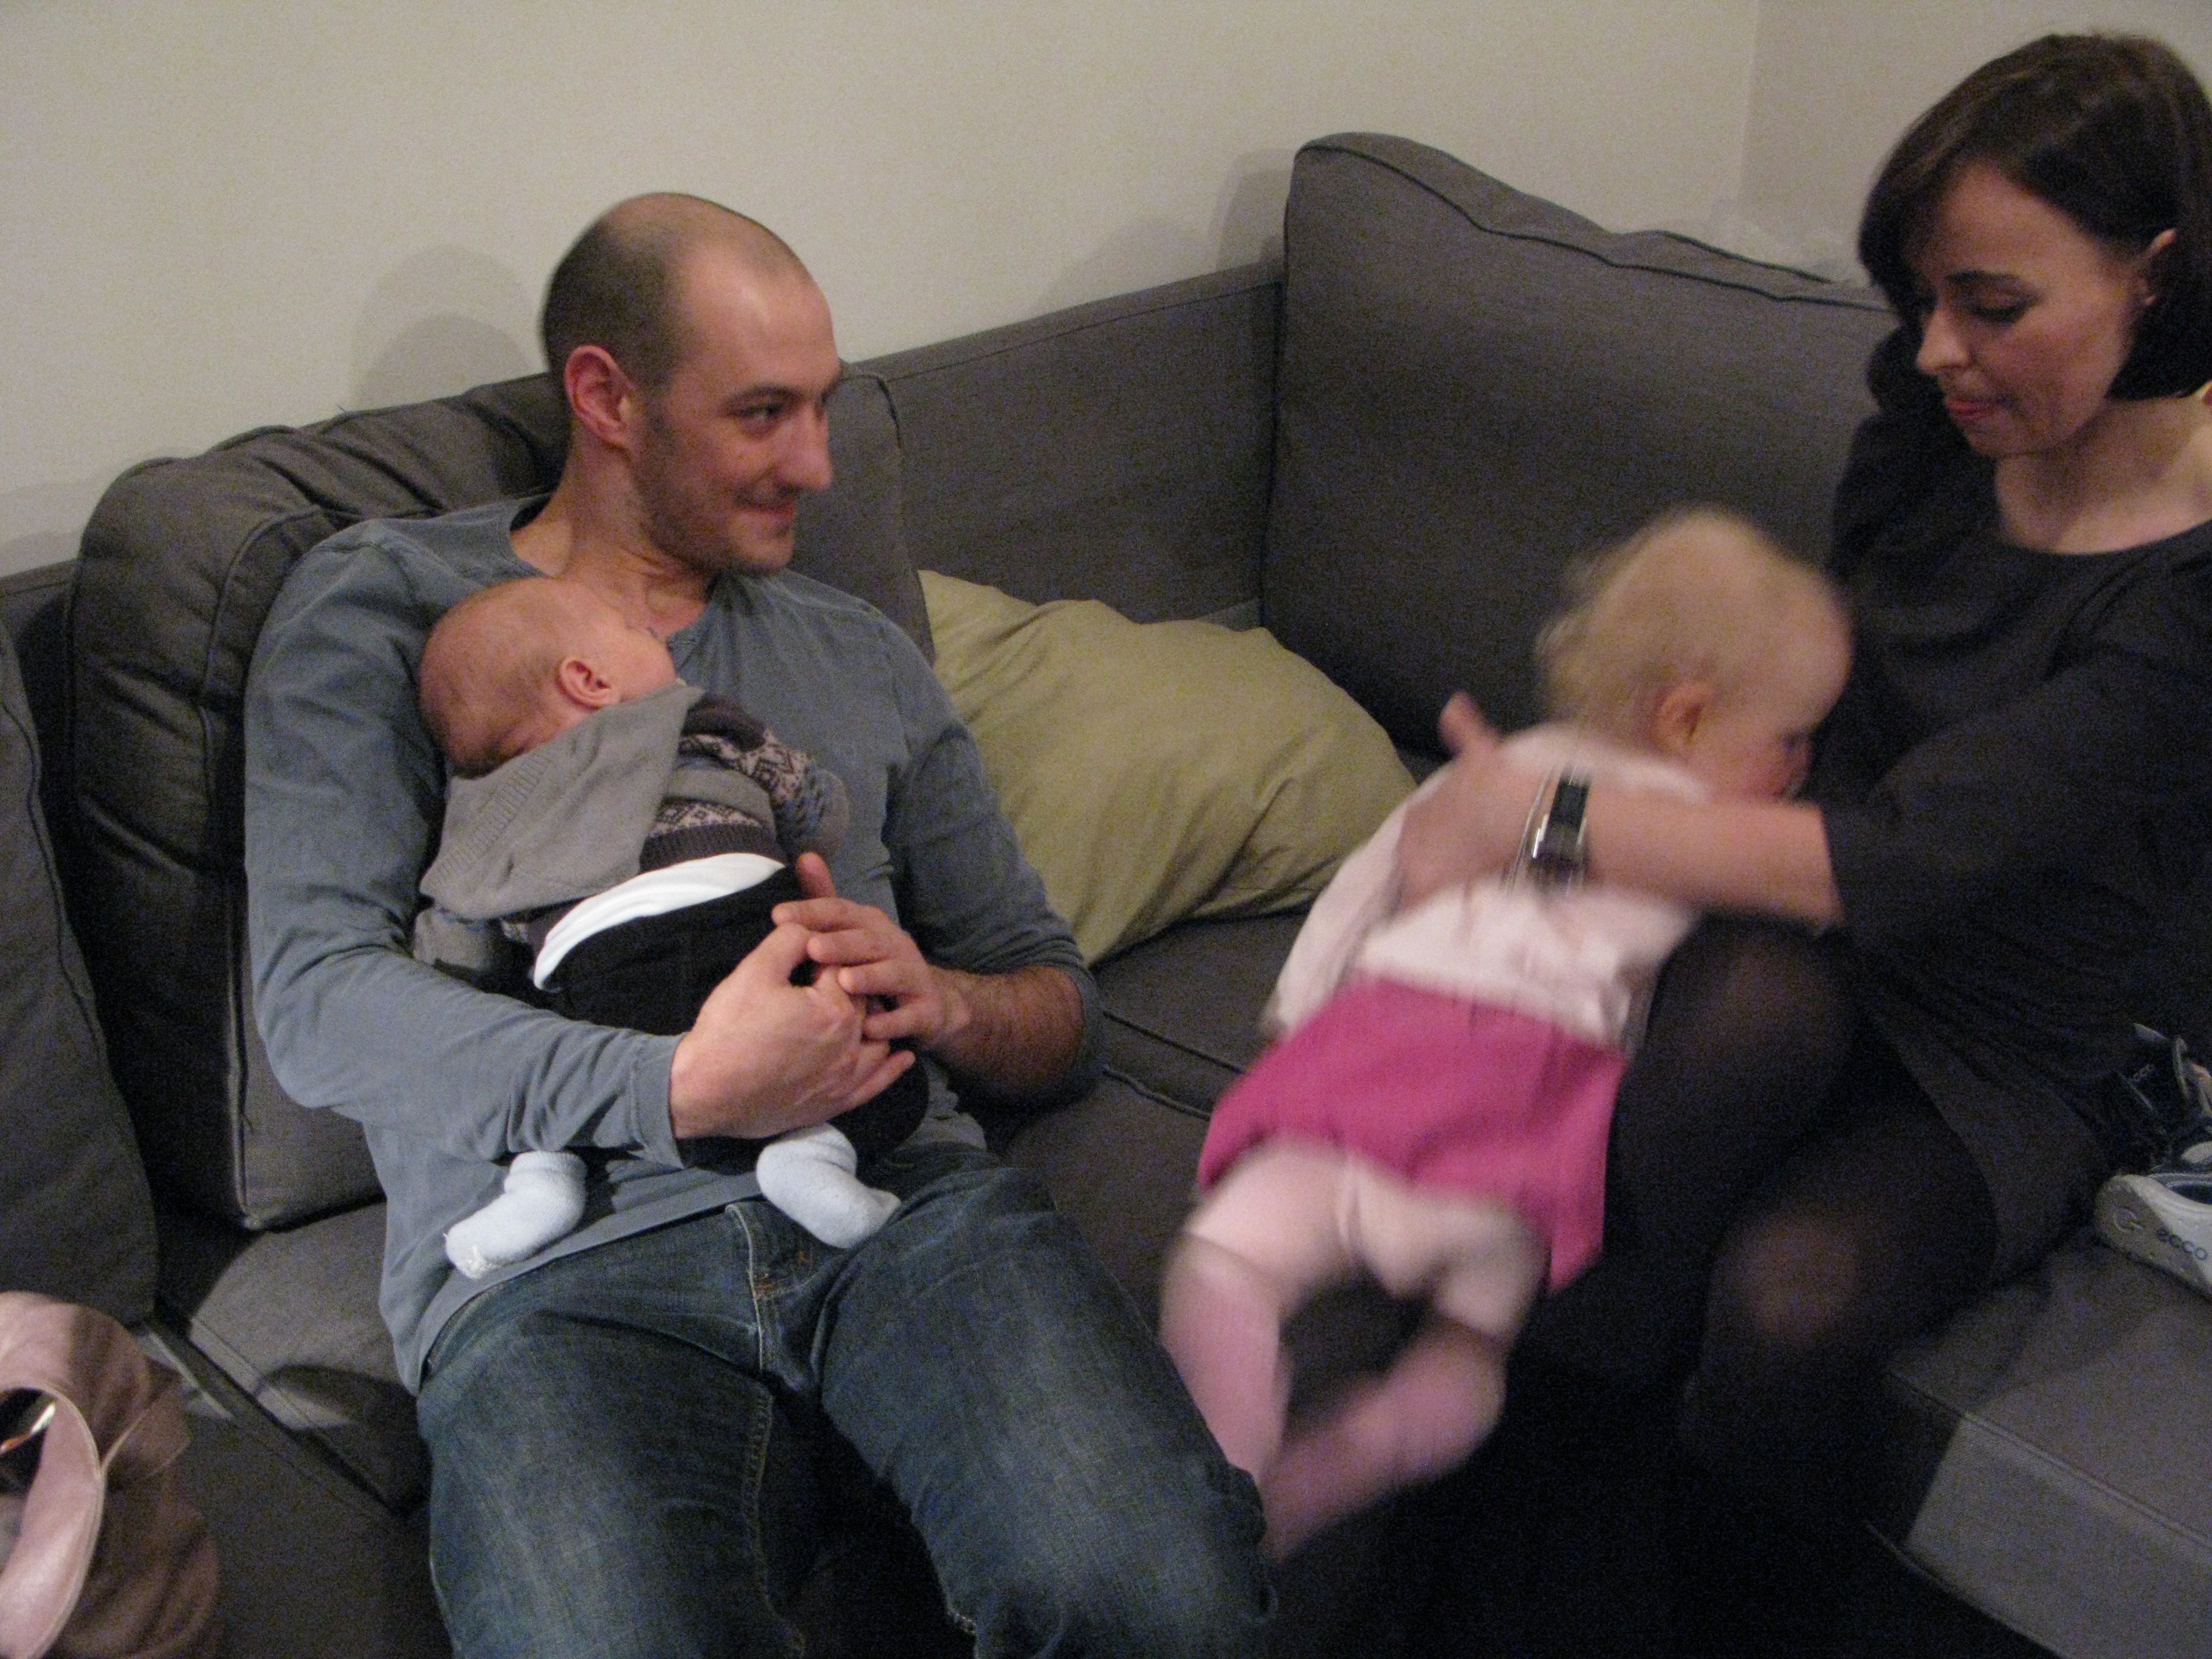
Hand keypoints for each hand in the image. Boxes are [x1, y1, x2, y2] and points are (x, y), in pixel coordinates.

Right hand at [667, 914, 913, 1140]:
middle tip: (820, 981)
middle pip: (863, 1001)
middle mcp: (851, 1044)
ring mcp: (846, 1077)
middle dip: (847, 986)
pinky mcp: (837, 1102)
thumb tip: (810, 926)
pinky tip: (900, 1056)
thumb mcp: (754, 971)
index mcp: (835, 1008)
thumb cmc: (728, 1030)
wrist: (705, 1093)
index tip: (804, 956)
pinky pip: (876, 1083)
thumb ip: (789, 939)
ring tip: (859, 1012)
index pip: (844, 966)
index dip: (821, 956)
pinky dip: (891, 1068)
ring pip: (877, 1040)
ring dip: (873, 1022)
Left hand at [773, 852, 973, 1053]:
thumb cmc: (877, 964)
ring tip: (843, 982)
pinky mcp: (925, 1009)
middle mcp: (895, 945)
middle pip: (867, 941)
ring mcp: (913, 977)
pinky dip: (891, 1022)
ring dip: (869, 978)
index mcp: (871, 924)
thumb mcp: (852, 931)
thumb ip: (825, 899)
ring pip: (892, 974)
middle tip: (811, 948)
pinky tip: (870, 1027)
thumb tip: (805, 856)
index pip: (841, 911)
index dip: (812, 911)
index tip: (778, 915)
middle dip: (840, 944)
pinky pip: (909, 1017)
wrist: (931, 1002)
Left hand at [1395, 692, 1544, 904]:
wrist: (1510, 811)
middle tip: (1443, 887)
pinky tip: (1421, 936)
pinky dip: (1418, 924)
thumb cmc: (1494, 782)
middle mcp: (1409, 845)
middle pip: (1413, 866)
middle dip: (1426, 875)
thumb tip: (1454, 702)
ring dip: (1422, 901)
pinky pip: (1418, 916)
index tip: (1445, 855)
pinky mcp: (1431, 895)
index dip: (1431, 846)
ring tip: (1431, 917)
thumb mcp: (1478, 750)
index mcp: (1416, 816)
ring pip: (1415, 892)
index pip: (1415, 836)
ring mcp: (1418, 870)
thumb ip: (1462, 729)